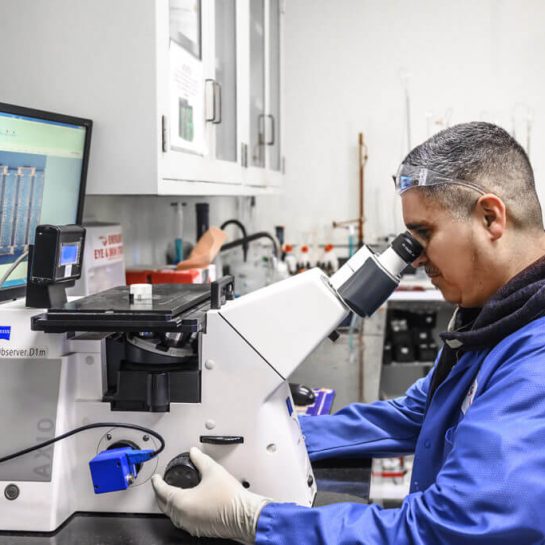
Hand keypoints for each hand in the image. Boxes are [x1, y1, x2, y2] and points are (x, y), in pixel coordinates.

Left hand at [151, 447, 269, 543]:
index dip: (158, 483)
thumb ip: (200, 459)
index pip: (162, 491)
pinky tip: (187, 506)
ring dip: (170, 504)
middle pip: (164, 505)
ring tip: (172, 494)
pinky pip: (182, 521)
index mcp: (183, 502)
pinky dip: (180, 512)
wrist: (245, 515)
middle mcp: (183, 516)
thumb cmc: (230, 498)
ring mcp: (190, 525)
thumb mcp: (213, 470)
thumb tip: (194, 453)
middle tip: (161, 485)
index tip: (156, 478)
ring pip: (173, 515)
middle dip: (161, 494)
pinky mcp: (198, 530)